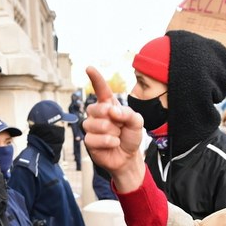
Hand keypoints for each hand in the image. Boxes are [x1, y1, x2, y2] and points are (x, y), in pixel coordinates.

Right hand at [82, 66, 144, 191]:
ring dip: (112, 132)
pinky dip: (108, 142)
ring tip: (116, 136)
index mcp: (108, 105)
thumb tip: (112, 111)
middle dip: (112, 118)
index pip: (101, 89)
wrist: (128, 157)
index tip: (89, 68)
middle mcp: (97, 114)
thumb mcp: (137, 122)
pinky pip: (94, 138)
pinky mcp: (88, 141)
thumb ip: (128, 113)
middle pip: (97, 108)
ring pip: (96, 125)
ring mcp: (91, 127)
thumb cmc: (130, 136)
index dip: (96, 78)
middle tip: (119, 126)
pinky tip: (113, 144)